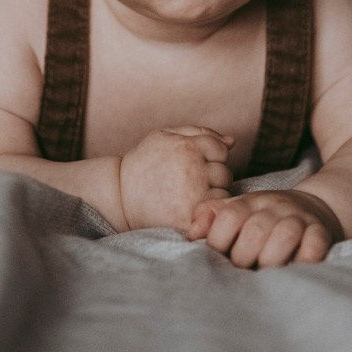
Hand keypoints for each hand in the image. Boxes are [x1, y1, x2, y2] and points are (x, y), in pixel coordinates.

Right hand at [118, 125, 233, 230]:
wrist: (119, 195)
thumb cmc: (144, 162)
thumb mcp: (165, 135)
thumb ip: (200, 133)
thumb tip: (232, 142)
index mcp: (187, 147)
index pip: (221, 150)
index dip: (211, 157)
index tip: (196, 164)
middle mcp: (193, 170)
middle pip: (225, 174)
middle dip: (214, 178)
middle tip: (192, 183)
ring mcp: (192, 195)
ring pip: (223, 196)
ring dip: (212, 196)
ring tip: (190, 197)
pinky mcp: (189, 218)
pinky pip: (213, 215)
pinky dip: (207, 215)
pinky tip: (191, 210)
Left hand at [189, 189, 341, 267]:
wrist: (314, 207)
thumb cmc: (265, 217)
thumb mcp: (237, 209)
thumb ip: (209, 216)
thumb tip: (192, 234)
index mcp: (249, 202)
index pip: (228, 216)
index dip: (218, 241)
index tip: (219, 257)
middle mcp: (274, 207)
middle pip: (255, 230)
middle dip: (244, 257)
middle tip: (243, 269)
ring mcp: (298, 219)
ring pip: (285, 235)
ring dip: (271, 259)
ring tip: (266, 272)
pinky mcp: (320, 232)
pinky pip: (315, 244)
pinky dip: (306, 259)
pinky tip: (295, 268)